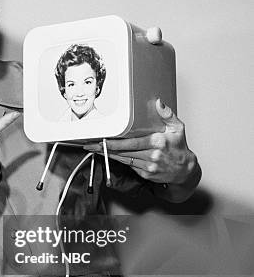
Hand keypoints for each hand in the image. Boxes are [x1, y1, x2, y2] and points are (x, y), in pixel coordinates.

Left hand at [83, 99, 198, 185]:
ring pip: (123, 159)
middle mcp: (152, 155)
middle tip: (90, 145)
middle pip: (123, 151)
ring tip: (95, 150)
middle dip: (105, 148)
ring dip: (108, 155)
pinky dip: (118, 160)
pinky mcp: (145, 174)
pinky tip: (109, 155)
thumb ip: (167, 114)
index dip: (114, 142)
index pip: (130, 142)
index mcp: (157, 142)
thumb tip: (158, 102)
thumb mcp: (178, 128)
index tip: (102, 140)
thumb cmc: (179, 148)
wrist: (185, 170)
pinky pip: (128, 166)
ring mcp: (148, 166)